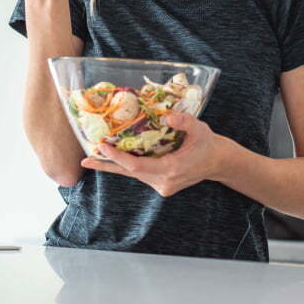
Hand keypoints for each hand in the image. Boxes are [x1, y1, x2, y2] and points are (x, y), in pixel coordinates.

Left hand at [80, 112, 226, 196]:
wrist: (218, 162)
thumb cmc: (208, 144)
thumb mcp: (200, 128)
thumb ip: (184, 122)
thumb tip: (167, 117)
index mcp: (171, 170)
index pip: (137, 166)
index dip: (118, 157)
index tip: (102, 147)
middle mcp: (164, 182)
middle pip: (129, 173)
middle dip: (107, 165)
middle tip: (85, 161)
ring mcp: (162, 186)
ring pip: (133, 175)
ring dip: (114, 166)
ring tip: (91, 159)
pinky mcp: (161, 184)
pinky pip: (139, 174)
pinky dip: (125, 166)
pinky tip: (111, 158)